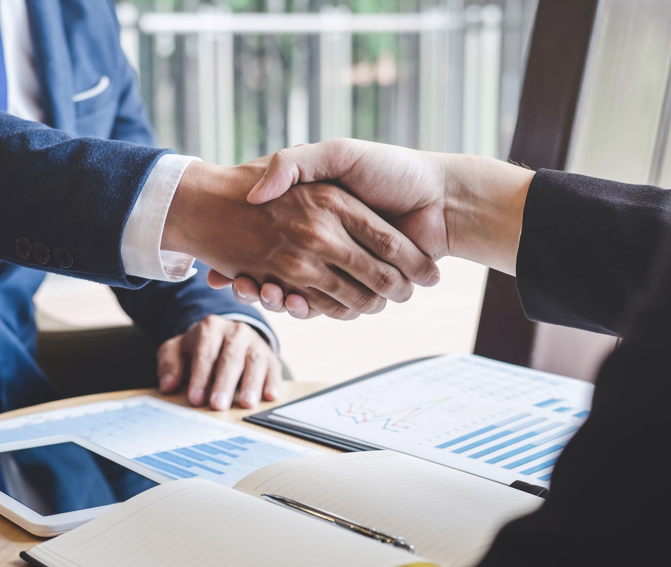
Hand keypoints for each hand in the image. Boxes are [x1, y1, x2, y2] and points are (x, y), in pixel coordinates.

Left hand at [157, 315, 280, 409]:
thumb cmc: (199, 349)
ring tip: (246, 404)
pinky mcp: (270, 357)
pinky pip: (273, 368)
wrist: (226, 337)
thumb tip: (167, 385)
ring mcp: (255, 343)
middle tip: (218, 405)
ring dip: (251, 383)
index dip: (200, 376)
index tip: (195, 399)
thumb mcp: (178, 351)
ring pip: (255, 361)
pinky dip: (273, 382)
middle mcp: (236, 332)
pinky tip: (270, 396)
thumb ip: (169, 365)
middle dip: (224, 383)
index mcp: (210, 328)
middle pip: (230, 357)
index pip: (205, 353)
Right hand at [210, 139, 533, 317]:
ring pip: (301, 293)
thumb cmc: (392, 169)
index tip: (227, 265)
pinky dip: (311, 309)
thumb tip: (256, 192)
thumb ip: (296, 163)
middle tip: (240, 284)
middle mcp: (328, 242)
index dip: (249, 254)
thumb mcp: (338, 153)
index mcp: (319, 213)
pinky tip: (292, 301)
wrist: (443, 198)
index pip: (273, 239)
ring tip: (264, 291)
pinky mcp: (364, 287)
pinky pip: (331, 305)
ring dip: (280, 298)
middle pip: (282, 272)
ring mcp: (345, 267)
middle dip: (260, 282)